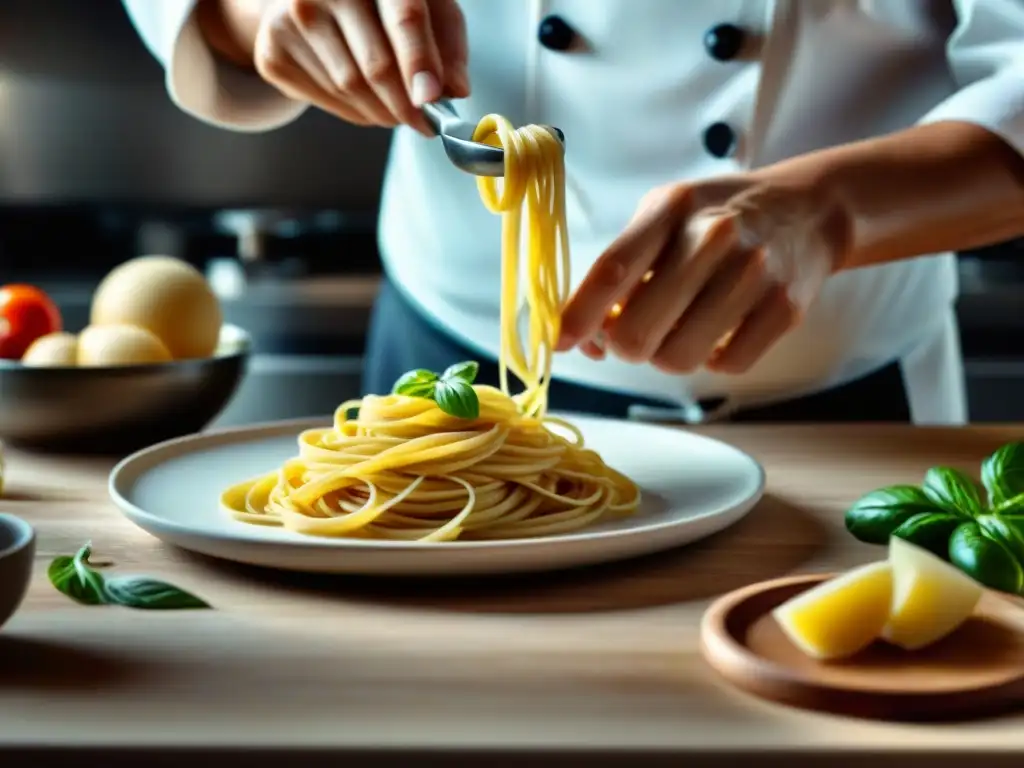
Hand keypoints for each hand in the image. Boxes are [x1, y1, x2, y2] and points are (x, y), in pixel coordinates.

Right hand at [239, 0, 468, 133]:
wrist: (317, 1)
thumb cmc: (384, 5)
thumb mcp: (428, 9)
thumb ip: (448, 48)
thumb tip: (456, 91)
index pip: (404, 18)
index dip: (419, 63)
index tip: (430, 100)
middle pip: (376, 66)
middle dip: (406, 106)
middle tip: (425, 124)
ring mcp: (292, 17)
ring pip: (351, 88)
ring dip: (383, 112)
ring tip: (397, 109)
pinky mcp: (273, 51)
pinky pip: (327, 98)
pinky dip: (356, 111)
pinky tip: (365, 100)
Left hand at [557, 176, 851, 373]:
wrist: (808, 210)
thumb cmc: (716, 218)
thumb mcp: (664, 217)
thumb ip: (621, 269)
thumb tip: (583, 338)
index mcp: (671, 209)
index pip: (611, 271)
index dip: (577, 316)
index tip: (557, 341)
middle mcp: (712, 238)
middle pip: (637, 334)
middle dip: (624, 345)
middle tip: (633, 332)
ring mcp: (752, 274)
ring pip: (677, 359)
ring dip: (667, 355)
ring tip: (680, 326)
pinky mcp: (784, 309)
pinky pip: (725, 366)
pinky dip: (713, 358)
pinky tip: (718, 329)